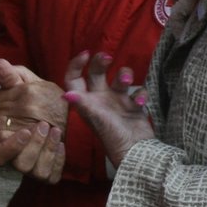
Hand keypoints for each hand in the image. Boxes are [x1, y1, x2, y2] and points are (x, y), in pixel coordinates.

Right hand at [0, 59, 66, 182]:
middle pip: (20, 164)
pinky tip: (62, 145)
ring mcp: (32, 166)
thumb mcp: (21, 87)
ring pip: (36, 171)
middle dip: (33, 147)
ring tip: (55, 130)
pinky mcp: (48, 171)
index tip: (25, 131)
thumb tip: (0, 63)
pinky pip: (51, 175)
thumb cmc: (29, 100)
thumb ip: (11, 78)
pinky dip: (57, 161)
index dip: (10, 147)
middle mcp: (16, 157)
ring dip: (46, 151)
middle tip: (44, 125)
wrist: (48, 110)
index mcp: (3, 141)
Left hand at [62, 51, 153, 166]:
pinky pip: (138, 91)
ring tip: (126, 82)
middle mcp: (100, 99)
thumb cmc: (113, 138)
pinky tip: (140, 103)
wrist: (136, 153)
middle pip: (97, 72)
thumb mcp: (97, 120)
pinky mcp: (134, 106)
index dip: (76, 65)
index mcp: (87, 101)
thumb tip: (66, 94)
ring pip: (121, 77)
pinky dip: (141, 94)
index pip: (74, 79)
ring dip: (125, 74)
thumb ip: (84, 105)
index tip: (85, 54)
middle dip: (101, 61)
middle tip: (107, 57)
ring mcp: (118, 101)